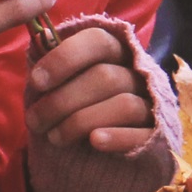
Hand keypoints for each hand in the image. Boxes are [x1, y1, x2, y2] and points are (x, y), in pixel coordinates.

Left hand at [26, 25, 157, 154]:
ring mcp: (150, 103)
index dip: (66, 58)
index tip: (37, 81)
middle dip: (62, 100)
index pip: (98, 41)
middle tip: (34, 120)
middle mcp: (136, 73)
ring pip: (124, 104)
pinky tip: (94, 141)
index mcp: (115, 52)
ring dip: (81, 121)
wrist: (103, 152)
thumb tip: (40, 39)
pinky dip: (117, 137)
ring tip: (54, 137)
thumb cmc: (77, 106)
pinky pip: (142, 134)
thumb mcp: (63, 82)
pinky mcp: (157, 134)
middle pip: (105, 77)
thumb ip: (54, 65)